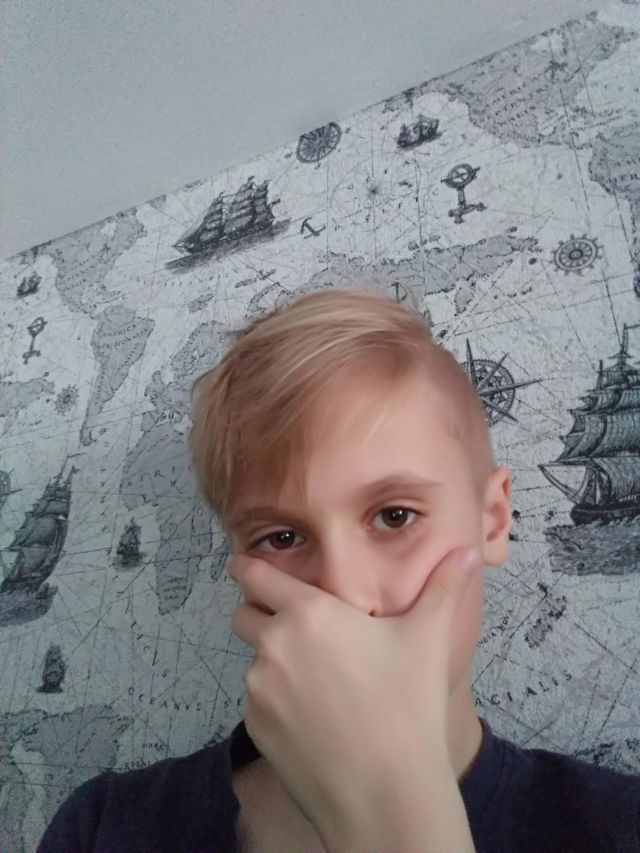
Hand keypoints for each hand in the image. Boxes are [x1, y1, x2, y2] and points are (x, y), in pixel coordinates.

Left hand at [229, 547, 479, 851]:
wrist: (386, 792)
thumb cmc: (407, 706)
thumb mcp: (428, 638)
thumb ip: (444, 588)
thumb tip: (467, 553)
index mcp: (309, 613)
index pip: (256, 576)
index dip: (246, 567)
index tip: (242, 563)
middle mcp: (275, 645)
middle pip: (244, 615)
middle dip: (259, 613)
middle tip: (293, 626)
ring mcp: (260, 689)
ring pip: (254, 662)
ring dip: (274, 662)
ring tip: (321, 682)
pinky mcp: (257, 727)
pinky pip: (259, 702)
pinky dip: (278, 702)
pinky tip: (315, 717)